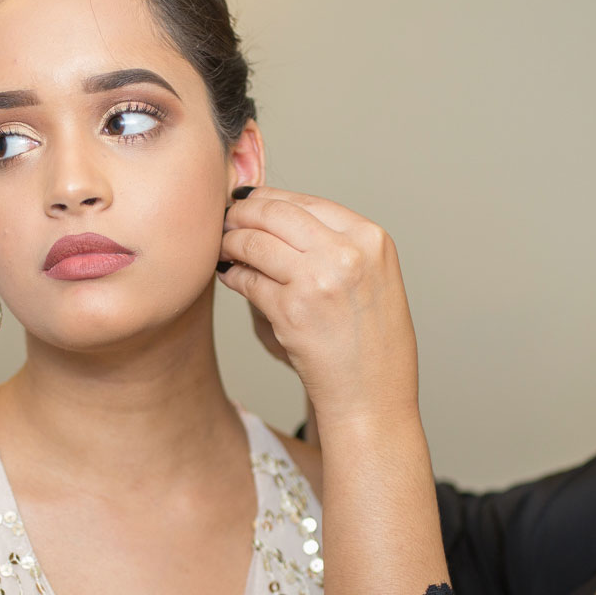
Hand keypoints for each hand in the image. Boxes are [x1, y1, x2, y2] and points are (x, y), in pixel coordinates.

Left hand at [218, 187, 419, 429]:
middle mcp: (347, 253)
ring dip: (230, 242)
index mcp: (371, 238)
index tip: (248, 201)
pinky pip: (247, 280)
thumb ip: (336, 244)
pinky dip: (232, 275)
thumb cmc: (371, 344)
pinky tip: (228, 275)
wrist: (373, 397)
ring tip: (222, 248)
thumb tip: (276, 214)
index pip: (307, 201)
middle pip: (276, 213)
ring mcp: (318, 280)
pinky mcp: (291, 310)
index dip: (270, 198)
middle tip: (225, 220)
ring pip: (255, 242)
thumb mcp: (373, 278)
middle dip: (242, 214)